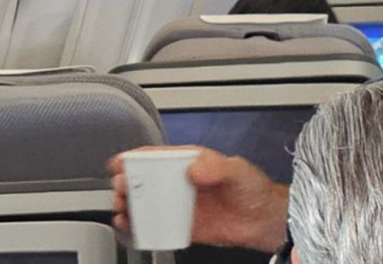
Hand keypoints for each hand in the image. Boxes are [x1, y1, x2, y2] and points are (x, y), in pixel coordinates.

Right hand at [109, 146, 288, 251]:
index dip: (137, 157)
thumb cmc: (253, 189)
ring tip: (121, 208)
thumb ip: (217, 166)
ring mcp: (180, 205)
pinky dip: (139, 227)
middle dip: (127, 182)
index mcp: (192, 163)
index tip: (121, 161)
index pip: (160, 156)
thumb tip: (195, 168)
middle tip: (120, 188)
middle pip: (146, 180)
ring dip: (129, 204)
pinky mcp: (181, 226)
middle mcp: (182, 183)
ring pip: (146, 203)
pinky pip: (154, 226)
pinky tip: (130, 226)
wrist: (262, 220)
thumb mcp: (237, 171)